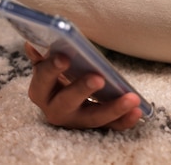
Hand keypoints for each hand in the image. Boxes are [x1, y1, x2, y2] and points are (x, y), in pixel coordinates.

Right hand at [25, 43, 142, 129]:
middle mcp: (55, 110)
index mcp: (41, 91)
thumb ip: (42, 55)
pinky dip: (124, 121)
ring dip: (113, 109)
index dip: (52, 69)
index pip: (43, 80)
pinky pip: (110, 126)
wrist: (63, 96)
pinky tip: (138, 112)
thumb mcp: (47, 64)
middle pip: (67, 102)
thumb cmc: (57, 74)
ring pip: (93, 118)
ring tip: (132, 98)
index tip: (64, 56)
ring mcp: (76, 120)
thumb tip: (32, 44)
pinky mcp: (94, 126)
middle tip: (98, 78)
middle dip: (82, 89)